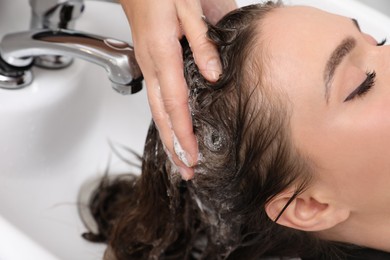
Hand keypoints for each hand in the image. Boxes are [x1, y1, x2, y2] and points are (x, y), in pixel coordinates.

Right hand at [120, 0, 236, 179]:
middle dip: (174, 147)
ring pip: (157, 111)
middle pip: (161, 116)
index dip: (184, 133)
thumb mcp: (189, 7)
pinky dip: (165, 122)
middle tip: (186, 172)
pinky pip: (157, 100)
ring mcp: (150, 68)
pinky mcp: (152, 66)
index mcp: (162, 54)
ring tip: (180, 161)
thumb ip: (203, 42)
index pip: (175, 104)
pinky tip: (173, 132)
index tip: (193, 156)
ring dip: (168, 139)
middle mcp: (153, 66)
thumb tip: (214, 75)